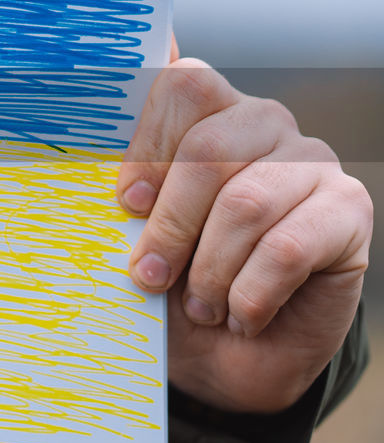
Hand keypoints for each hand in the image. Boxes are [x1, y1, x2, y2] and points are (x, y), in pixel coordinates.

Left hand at [119, 57, 371, 413]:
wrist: (228, 358)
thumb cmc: (174, 285)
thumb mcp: (134, 236)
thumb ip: (123, 192)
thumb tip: (94, 165)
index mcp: (208, 114)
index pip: (184, 85)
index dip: (149, 143)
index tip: (127, 203)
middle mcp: (264, 123)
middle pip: (208, 148)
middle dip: (170, 224)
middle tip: (150, 275)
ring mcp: (312, 161)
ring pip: (245, 203)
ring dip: (210, 269)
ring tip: (200, 305)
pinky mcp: (348, 210)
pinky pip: (287, 248)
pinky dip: (250, 295)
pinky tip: (241, 316)